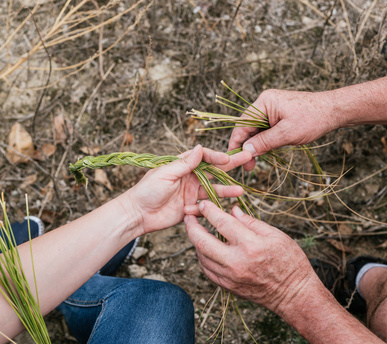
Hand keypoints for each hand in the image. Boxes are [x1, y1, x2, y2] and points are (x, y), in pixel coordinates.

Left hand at [124, 145, 251, 234]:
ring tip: (240, 190)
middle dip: (230, 165)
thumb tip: (200, 147)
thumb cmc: (147, 190)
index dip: (216, 156)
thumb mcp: (165, 173)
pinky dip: (206, 208)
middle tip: (248, 158)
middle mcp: (190, 177)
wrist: (137, 214)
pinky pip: (205, 206)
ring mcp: (191, 192)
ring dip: (226, 190)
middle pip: (214, 170)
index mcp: (183, 165)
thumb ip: (185, 163)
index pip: (204, 157)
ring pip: (214, 189)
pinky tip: (200, 210)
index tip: (227, 158)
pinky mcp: (191, 207)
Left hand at [184, 201, 312, 314]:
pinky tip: (205, 250)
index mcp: (250, 245)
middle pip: (203, 242)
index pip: (222, 223)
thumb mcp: (276, 235)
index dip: (210, 211)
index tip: (203, 203)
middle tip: (188, 217)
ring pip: (202, 257)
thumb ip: (251, 222)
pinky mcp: (228, 287)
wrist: (294, 294)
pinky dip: (203, 258)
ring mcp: (230, 277)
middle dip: (192, 227)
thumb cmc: (290, 262)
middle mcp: (236, 262)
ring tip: (196, 231)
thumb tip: (233, 211)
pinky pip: (207, 271)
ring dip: (196, 243)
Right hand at [229, 89, 338, 169]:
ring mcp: (272, 110)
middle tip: (247, 167)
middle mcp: (265, 104)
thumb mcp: (286, 134)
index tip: (233, 158)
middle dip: (246, 147)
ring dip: (255, 147)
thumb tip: (246, 151)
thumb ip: (264, 142)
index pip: (242, 124)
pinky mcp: (279, 116)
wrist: (334, 111)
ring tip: (254, 164)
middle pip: (248, 127)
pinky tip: (264, 154)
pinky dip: (264, 142)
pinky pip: (266, 131)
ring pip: (256, 131)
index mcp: (264, 102)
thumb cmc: (312, 119)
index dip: (237, 142)